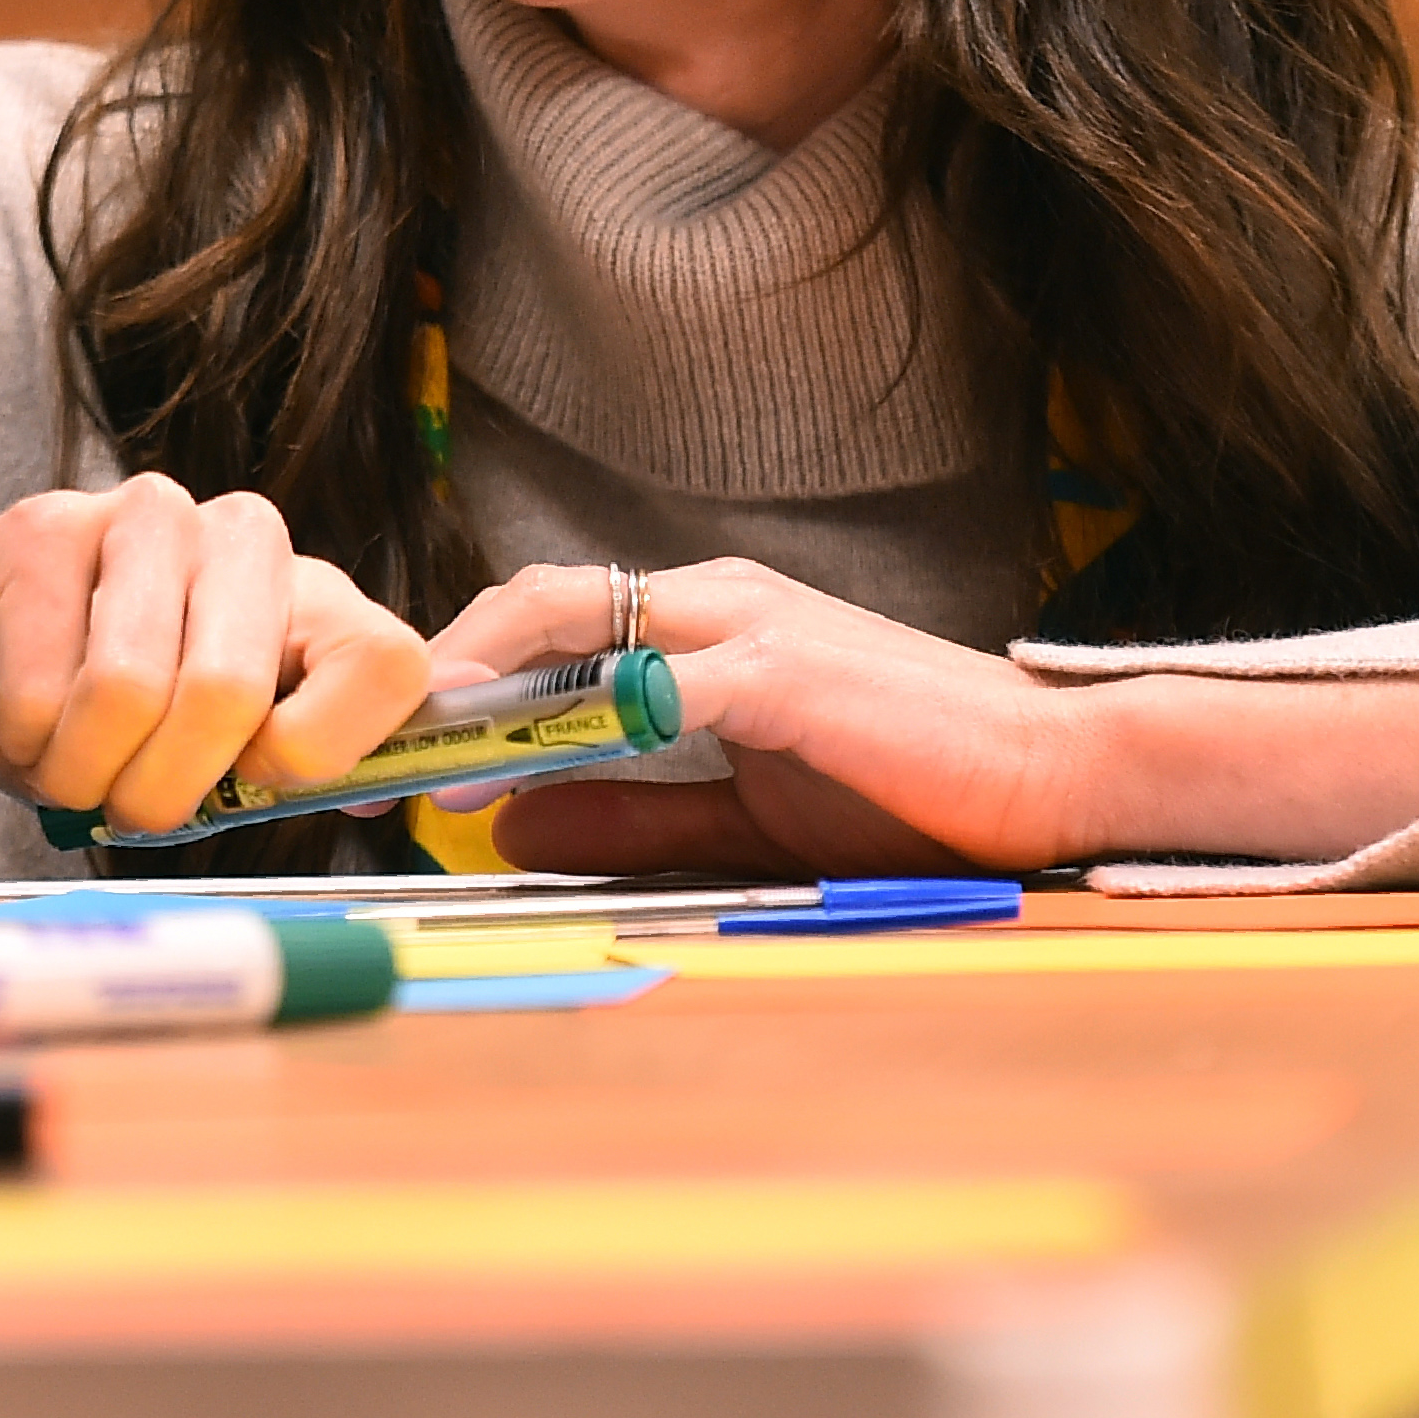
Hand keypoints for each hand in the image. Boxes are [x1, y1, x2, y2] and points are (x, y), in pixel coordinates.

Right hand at [0, 476, 431, 838]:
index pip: (386, 662)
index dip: (323, 750)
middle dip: (165, 786)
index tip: (252, 785)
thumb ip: (302, 766)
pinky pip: (43, 682)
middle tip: (130, 807)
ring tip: (70, 765)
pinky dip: (25, 738)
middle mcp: (244, 537)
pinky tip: (19, 718)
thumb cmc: (101, 727)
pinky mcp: (42, 526)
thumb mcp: (213, 763)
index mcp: (309, 597)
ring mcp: (144, 517)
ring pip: (129, 689)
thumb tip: (407, 777)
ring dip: (83, 770)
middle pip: (234, 692)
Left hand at [430, 558, 1073, 877]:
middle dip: (442, 666)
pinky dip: (573, 716)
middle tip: (366, 742)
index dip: (461, 671)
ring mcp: (746, 625)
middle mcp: (714, 601)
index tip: (390, 740)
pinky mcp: (782, 671)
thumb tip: (507, 817)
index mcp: (705, 623)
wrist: (1053, 777)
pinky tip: (517, 760)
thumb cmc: (912, 788)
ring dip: (480, 679)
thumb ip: (627, 813)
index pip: (548, 620)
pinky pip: (655, 682)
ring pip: (572, 618)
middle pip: (536, 601)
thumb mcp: (742, 811)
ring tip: (407, 741)